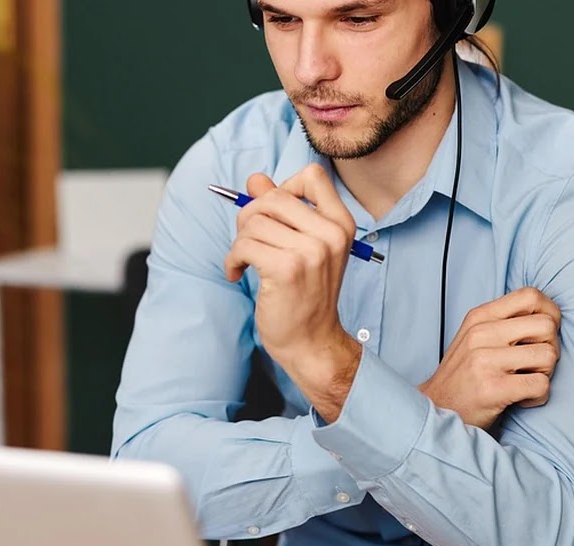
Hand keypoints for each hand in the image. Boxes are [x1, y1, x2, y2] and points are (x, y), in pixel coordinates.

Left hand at [223, 164, 360, 417]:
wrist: (311, 341)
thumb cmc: (305, 295)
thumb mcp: (302, 246)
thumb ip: (281, 209)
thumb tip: (255, 179)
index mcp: (341, 224)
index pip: (312, 176)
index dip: (284, 187)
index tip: (274, 215)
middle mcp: (331, 234)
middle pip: (274, 196)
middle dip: (250, 216)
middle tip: (248, 241)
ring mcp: (311, 251)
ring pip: (253, 221)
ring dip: (240, 242)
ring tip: (245, 262)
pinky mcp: (287, 268)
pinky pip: (244, 245)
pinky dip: (232, 259)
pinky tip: (238, 274)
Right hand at [419, 287, 561, 428]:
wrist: (435, 410)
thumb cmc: (463, 375)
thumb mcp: (475, 337)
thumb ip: (505, 322)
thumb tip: (549, 314)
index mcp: (480, 316)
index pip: (531, 296)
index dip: (550, 313)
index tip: (544, 335)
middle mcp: (481, 334)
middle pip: (547, 325)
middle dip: (551, 347)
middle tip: (535, 365)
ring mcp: (485, 361)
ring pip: (548, 355)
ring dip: (545, 373)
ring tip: (526, 382)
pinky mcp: (493, 389)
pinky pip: (541, 385)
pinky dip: (539, 396)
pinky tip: (522, 399)